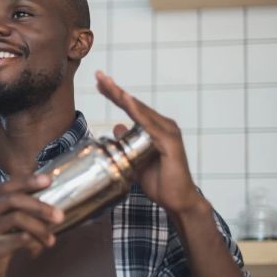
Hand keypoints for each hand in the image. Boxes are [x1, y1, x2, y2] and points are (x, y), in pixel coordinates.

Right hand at [0, 175, 63, 276]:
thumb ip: (12, 213)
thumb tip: (45, 203)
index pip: (7, 186)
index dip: (28, 181)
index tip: (48, 180)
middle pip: (14, 199)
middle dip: (40, 205)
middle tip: (59, 215)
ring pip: (19, 218)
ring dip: (41, 228)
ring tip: (51, 240)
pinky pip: (21, 239)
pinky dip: (35, 243)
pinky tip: (37, 250)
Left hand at [95, 70, 203, 215]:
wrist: (177, 200)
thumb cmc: (159, 181)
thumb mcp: (135, 159)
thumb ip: (126, 143)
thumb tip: (116, 126)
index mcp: (153, 129)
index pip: (130, 108)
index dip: (115, 95)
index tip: (99, 82)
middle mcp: (162, 126)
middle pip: (134, 105)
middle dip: (115, 90)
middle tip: (99, 75)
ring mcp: (167, 132)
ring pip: (141, 111)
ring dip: (124, 97)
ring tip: (109, 84)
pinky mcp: (170, 142)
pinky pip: (151, 125)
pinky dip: (139, 113)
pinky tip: (128, 102)